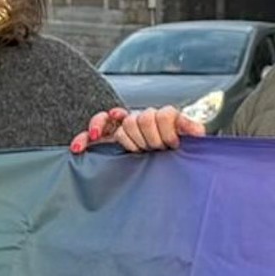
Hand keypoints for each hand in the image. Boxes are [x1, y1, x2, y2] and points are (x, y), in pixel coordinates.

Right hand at [71, 106, 203, 153]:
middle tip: (153, 150)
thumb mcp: (190, 143)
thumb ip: (191, 131)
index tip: (172, 146)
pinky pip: (90, 135)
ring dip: (110, 128)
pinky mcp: (107, 140)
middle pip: (136, 119)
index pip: (162, 115)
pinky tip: (78, 148)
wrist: (166, 161)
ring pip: (110, 118)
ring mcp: (122, 128)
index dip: (167, 130)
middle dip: (145, 138)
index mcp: (162, 119)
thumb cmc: (178, 153)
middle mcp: (140, 120)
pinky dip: (84, 138)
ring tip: (102, 136)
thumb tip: (197, 131)